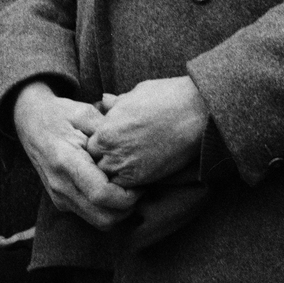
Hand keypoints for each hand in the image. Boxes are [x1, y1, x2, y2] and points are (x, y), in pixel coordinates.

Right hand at [12, 81, 137, 230]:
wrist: (29, 122)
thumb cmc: (58, 114)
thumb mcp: (83, 112)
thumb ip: (107, 129)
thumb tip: (131, 145)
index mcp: (66, 161)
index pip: (102, 195)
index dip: (129, 194)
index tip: (140, 181)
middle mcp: (61, 185)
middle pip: (105, 219)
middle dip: (128, 208)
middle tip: (138, 187)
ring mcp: (59, 197)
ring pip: (100, 222)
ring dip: (119, 211)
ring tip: (127, 188)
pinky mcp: (61, 202)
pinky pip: (91, 215)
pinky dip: (107, 209)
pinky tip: (112, 187)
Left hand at [86, 76, 209, 188]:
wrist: (195, 113)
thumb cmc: (164, 98)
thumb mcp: (133, 95)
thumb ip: (115, 104)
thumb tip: (104, 101)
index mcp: (104, 131)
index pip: (88, 145)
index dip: (98, 143)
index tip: (107, 141)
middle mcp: (111, 152)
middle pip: (95, 163)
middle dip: (103, 158)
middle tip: (117, 153)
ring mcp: (127, 168)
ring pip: (109, 177)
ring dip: (115, 172)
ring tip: (127, 163)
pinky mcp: (144, 179)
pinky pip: (126, 187)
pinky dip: (129, 183)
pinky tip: (138, 171)